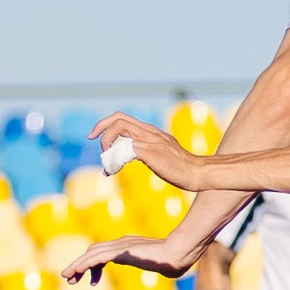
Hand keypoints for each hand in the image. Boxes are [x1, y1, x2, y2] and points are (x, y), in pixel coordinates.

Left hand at [60, 234, 198, 283]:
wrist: (178, 254)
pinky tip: (75, 272)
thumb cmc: (174, 261)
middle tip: (69, 279)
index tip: (93, 282)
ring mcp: (121, 246)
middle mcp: (122, 244)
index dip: (94, 266)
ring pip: (91, 254)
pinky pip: (96, 258)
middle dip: (80, 265)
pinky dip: (84, 264)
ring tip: (66, 277)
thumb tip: (161, 267)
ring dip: (77, 265)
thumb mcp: (161, 265)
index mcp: (129, 246)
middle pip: (94, 251)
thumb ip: (154, 264)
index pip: (105, 252)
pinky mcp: (120, 252)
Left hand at [88, 114, 205, 190]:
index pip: (124, 118)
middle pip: (118, 117)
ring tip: (105, 160)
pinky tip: (113, 170)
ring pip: (119, 128)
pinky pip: (124, 148)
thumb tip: (132, 154)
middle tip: (91, 139)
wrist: (197, 173)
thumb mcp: (161, 154)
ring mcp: (149, 140)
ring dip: (106, 142)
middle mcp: (149, 132)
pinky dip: (113, 158)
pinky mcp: (150, 152)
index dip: (106, 124)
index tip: (96, 136)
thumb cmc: (181, 168)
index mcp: (151, 131)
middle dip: (100, 126)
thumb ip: (147, 150)